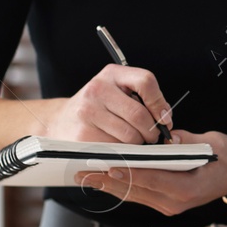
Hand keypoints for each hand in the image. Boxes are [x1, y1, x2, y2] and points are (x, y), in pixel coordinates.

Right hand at [45, 64, 171, 143]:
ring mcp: (88, 112)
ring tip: (133, 141)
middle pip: (139, 114)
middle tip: (151, 137)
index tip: (164, 118)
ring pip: (130, 135)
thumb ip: (142, 98)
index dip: (159, 103)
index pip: (145, 81)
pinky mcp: (83, 135)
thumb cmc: (97, 108)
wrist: (60, 121)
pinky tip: (118, 148)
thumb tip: (165, 118)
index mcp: (112, 74)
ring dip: (138, 144)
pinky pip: (116, 149)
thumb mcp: (117, 91)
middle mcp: (98, 89)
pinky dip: (123, 153)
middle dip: (152, 131)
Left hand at [75, 129, 226, 216]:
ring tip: (85, 176)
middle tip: (84, 171)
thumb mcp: (210, 143)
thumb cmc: (226, 158)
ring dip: (108, 185)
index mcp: (187, 188)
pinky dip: (120, 186)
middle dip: (108, 180)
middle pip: (135, 190)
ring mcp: (169, 204)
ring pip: (132, 194)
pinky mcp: (164, 202)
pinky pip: (138, 194)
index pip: (151, 179)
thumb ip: (185, 141)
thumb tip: (165, 139)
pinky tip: (103, 179)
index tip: (107, 166)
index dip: (128, 173)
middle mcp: (175, 201)